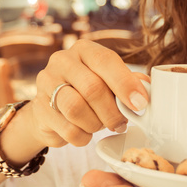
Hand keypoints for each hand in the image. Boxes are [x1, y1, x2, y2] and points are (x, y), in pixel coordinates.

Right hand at [20, 39, 150, 148]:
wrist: (53, 110)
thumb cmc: (88, 92)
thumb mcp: (109, 82)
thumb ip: (129, 82)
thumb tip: (147, 90)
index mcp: (84, 49)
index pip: (105, 61)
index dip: (125, 84)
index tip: (140, 104)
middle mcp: (62, 61)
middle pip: (92, 88)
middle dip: (112, 111)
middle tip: (121, 123)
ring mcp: (47, 83)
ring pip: (76, 109)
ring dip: (96, 124)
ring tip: (101, 125)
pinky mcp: (39, 108)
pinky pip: (67, 129)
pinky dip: (83, 137)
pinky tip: (85, 133)